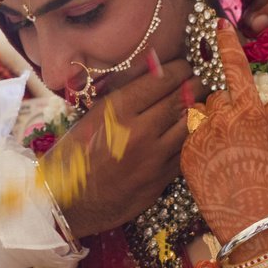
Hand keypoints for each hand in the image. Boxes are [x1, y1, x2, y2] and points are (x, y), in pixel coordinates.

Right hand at [45, 59, 193, 238]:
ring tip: (202, 101)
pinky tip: (191, 130)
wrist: (65, 204)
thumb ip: (122, 97)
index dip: (180, 68)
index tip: (185, 64)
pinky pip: (185, 152)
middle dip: (196, 85)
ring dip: (198, 111)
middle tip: (202, 78)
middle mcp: (139, 132)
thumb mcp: (90, 118)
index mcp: (116, 111)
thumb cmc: (71, 156)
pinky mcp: (160, 181)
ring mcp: (153, 159)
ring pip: (190, 126)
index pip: (161, 79)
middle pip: (181, 99)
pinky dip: (191, 138)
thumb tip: (154, 71)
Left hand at [181, 22, 267, 242]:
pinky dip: (201, 140)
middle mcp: (220, 119)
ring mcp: (199, 136)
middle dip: (224, 100)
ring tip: (227, 148)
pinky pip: (192, 136)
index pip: (234, 69)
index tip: (218, 25)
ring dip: (211, 120)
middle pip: (216, 93)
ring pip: (201, 114)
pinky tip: (216, 160)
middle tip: (237, 125)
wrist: (251, 227)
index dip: (226, 45)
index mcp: (248, 112)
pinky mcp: (185, 155)